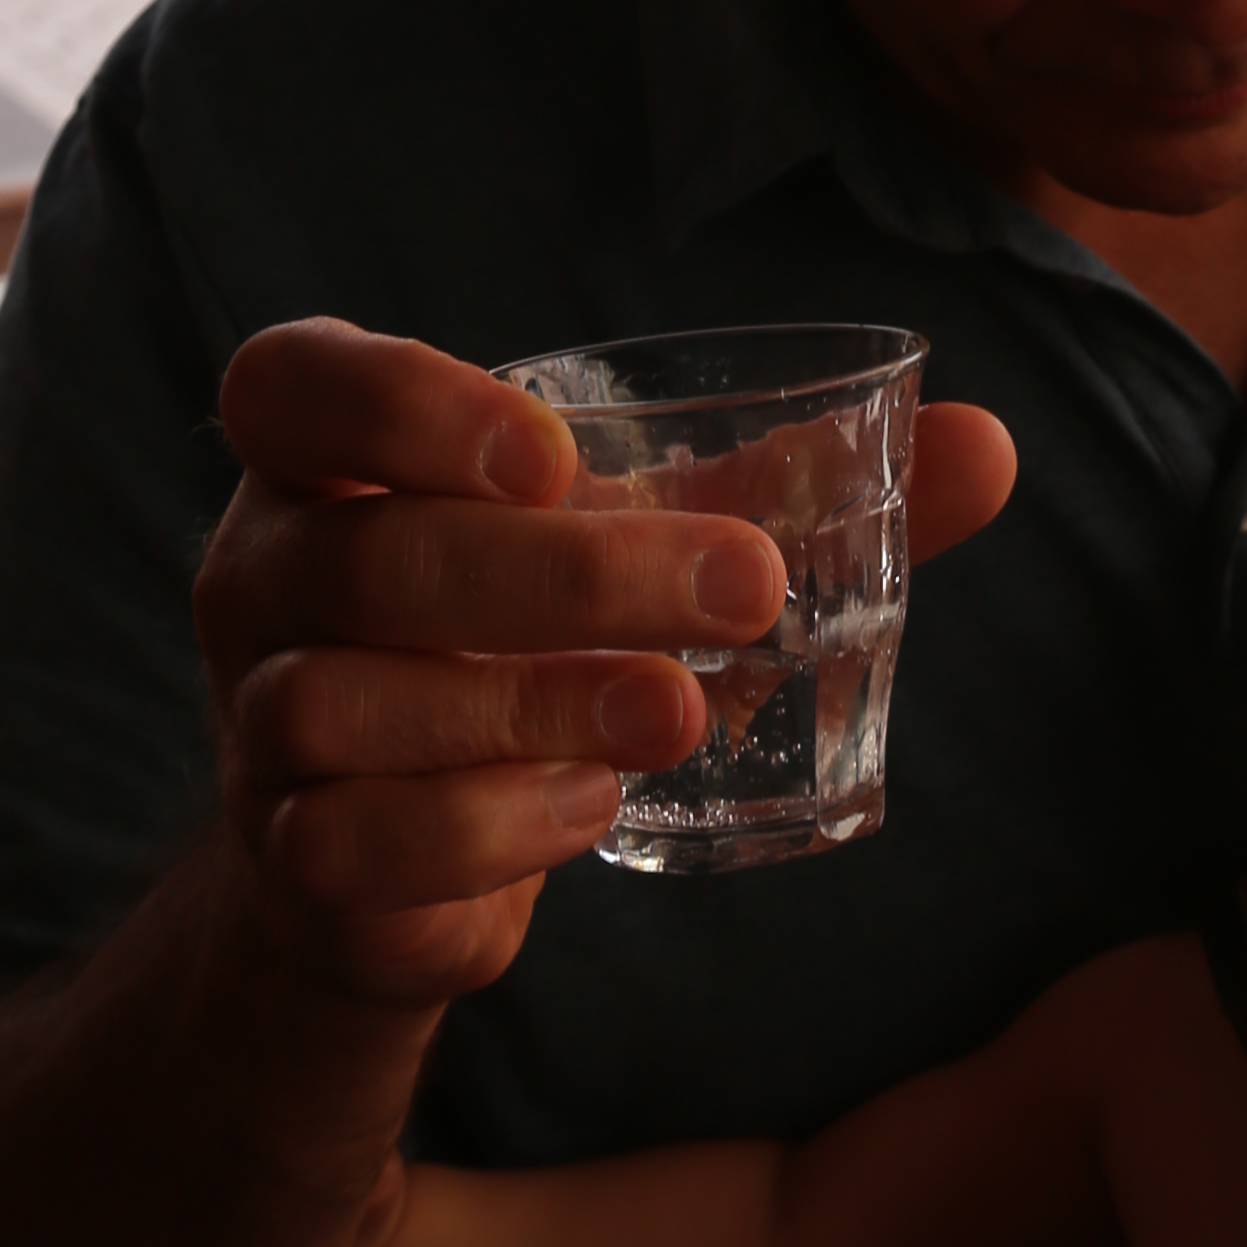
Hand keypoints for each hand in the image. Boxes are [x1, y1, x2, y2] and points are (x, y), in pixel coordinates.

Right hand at [197, 320, 1014, 1015]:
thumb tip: (992, 446)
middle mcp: (259, 579)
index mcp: (323, 462)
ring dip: (530, 708)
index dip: (403, 406)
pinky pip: (350, 845)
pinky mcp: (291, 861)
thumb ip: (786, 495)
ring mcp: (255, 726)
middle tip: (742, 591)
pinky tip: (591, 810)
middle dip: (565, 576)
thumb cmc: (522, 644)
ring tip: (679, 711)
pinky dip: (481, 831)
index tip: (554, 452)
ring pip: (341, 706)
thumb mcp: (637, 552)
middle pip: (368, 557)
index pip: (289, 385)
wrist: (404, 855)